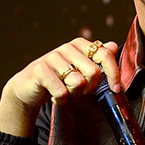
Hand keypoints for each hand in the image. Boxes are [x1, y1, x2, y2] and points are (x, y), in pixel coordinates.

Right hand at [0, 38, 119, 136]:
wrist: (28, 87)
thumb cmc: (58, 78)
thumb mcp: (79, 69)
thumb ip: (97, 58)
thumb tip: (112, 45)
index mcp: (79, 44)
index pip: (105, 54)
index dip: (114, 73)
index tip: (116, 89)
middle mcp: (67, 47)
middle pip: (94, 72)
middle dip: (90, 88)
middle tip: (81, 91)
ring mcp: (53, 57)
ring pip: (78, 82)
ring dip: (74, 93)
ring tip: (66, 91)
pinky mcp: (40, 70)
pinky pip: (61, 91)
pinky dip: (61, 100)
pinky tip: (55, 97)